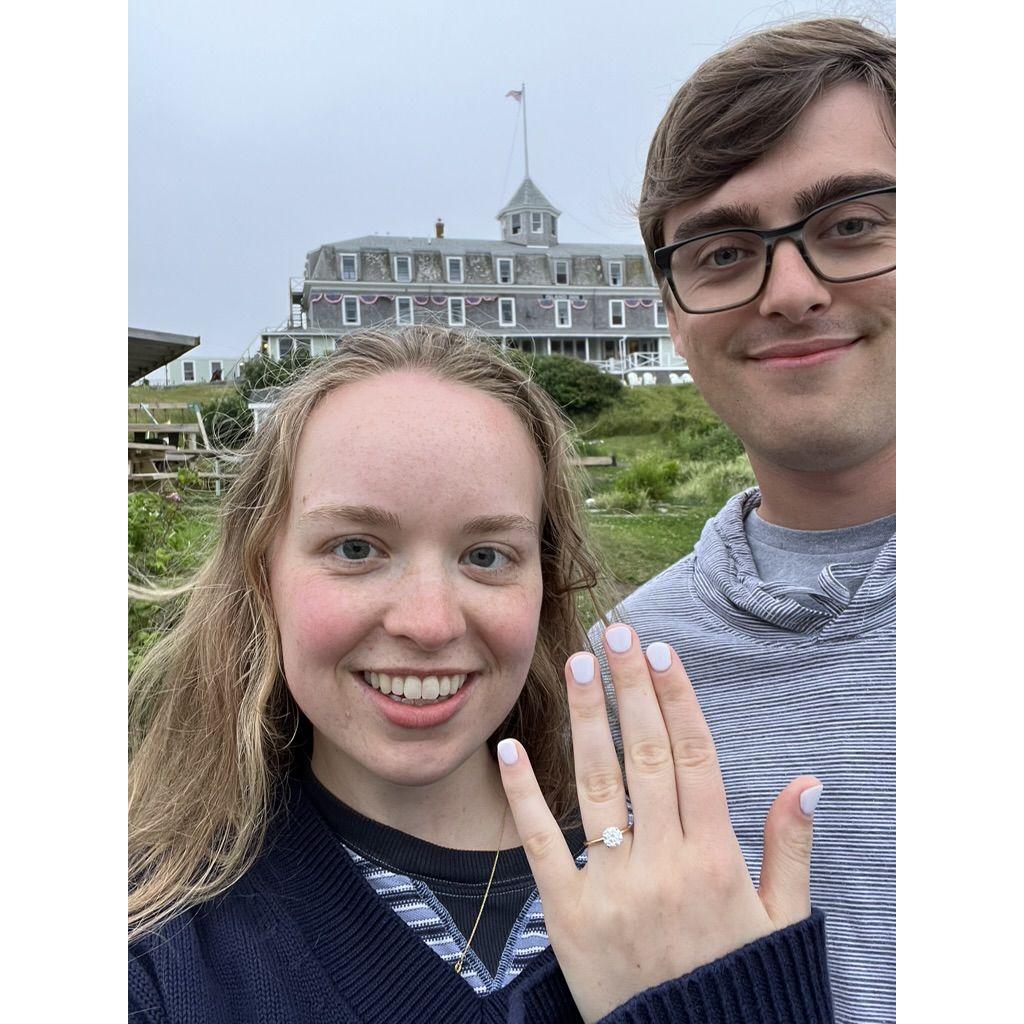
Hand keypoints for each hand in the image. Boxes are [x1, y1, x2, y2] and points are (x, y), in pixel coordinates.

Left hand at [497, 623, 821, 1023]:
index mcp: (716, 859)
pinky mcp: (566, 915)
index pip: (695, 757)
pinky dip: (523, 794)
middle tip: (615, 632)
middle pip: (645, 754)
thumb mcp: (781, 921)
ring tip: (574, 665)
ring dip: (584, 718)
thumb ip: (790, 848)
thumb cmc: (737, 983)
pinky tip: (508, 748)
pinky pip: (540, 844)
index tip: (661, 652)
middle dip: (629, 687)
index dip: (677, 699)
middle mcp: (664, 862)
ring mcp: (612, 887)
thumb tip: (808, 782)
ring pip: (596, 784)